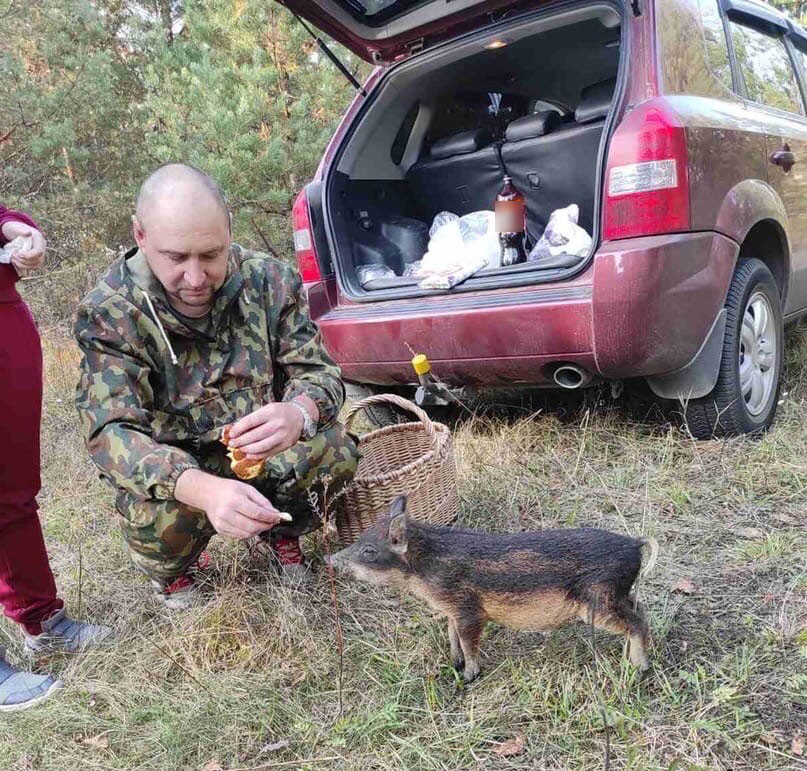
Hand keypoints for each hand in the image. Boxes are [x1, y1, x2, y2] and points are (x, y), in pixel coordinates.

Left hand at [8, 228, 45, 270]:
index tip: (18, 254)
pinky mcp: (37, 258)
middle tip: (13, 255)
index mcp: (39, 238)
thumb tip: (29, 233)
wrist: (16, 231)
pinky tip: (16, 262)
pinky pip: (33, 266)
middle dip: (24, 260)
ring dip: (23, 265)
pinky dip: (24, 266)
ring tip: (13, 259)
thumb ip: (21, 230)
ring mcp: (41, 253)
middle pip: (38, 259)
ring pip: (36, 264)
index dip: (29, 255)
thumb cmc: (15, 229)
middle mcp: (42, 246)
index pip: (39, 251)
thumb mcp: (16, 228)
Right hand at [175, 469, 289, 539]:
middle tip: (273, 521)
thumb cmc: (230, 489)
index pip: (257, 514)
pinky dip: (249, 533)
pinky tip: (252, 525)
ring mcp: (222, 524)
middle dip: (266, 526)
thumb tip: (275, 513)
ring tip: (263, 523)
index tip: (279, 517)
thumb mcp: (248, 489)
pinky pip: (239, 536)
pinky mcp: (220, 530)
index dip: (270, 517)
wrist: (208, 494)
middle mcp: (227, 514)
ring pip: (247, 534)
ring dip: (259, 531)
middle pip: (253, 526)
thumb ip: (263, 502)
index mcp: (235, 501)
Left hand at [227, 402, 304, 458]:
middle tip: (233, 443)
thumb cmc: (280, 412)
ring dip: (247, 449)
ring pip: (261, 446)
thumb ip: (253, 419)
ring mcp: (282, 436)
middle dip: (241, 441)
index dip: (239, 429)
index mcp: (271, 412)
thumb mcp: (267, 409)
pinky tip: (249, 454)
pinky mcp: (285, 445)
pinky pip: (268, 453)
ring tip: (240, 449)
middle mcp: (278, 424)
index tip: (231, 434)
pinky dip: (256, 455)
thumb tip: (236, 430)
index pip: (251, 421)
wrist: (299, 417)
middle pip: (255, 435)